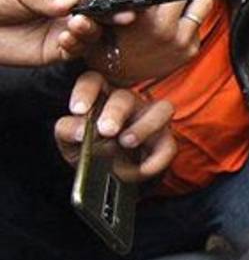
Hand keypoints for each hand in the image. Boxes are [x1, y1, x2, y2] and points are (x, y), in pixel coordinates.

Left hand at [0, 0, 130, 65]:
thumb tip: (71, 2)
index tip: (125, 0)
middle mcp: (72, 10)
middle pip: (103, 13)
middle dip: (115, 15)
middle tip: (124, 17)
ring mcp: (66, 30)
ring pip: (93, 33)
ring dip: (91, 29)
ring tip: (78, 24)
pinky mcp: (57, 50)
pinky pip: (75, 50)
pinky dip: (76, 45)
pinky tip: (65, 37)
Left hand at [54, 70, 176, 183]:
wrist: (110, 178)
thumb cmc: (91, 151)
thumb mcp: (71, 143)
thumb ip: (68, 131)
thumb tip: (78, 130)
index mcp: (100, 98)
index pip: (93, 82)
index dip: (86, 92)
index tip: (78, 110)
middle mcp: (128, 104)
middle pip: (125, 97)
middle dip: (116, 112)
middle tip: (107, 130)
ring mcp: (150, 119)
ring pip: (161, 109)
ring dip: (145, 126)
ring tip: (127, 142)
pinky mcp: (165, 140)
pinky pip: (169, 144)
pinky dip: (157, 158)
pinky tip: (141, 169)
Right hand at [84, 0, 213, 82]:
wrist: (117, 79)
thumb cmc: (104, 46)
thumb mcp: (97, 21)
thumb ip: (105, 2)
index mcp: (141, 17)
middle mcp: (165, 27)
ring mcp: (181, 39)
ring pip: (202, 0)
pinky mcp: (191, 48)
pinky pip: (200, 20)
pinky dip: (194, 10)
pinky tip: (184, 6)